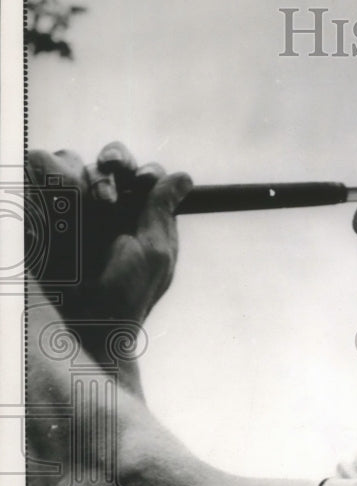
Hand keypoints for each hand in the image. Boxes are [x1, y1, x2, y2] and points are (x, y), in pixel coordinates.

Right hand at [26, 142, 192, 324]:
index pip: (146, 175)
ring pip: (77, 163)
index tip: (143, 180)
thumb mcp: (154, 253)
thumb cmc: (126, 296)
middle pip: (111, 161)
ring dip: (89, 177)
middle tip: (115, 170)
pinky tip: (65, 202)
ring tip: (96, 206)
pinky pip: (43, 173)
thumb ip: (163, 211)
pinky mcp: (43, 212)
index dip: (146, 171)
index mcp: (142, 216)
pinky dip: (52, 178)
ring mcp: (74, 209)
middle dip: (115, 161)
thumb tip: (183, 177)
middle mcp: (108, 208)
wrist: (83, 324)